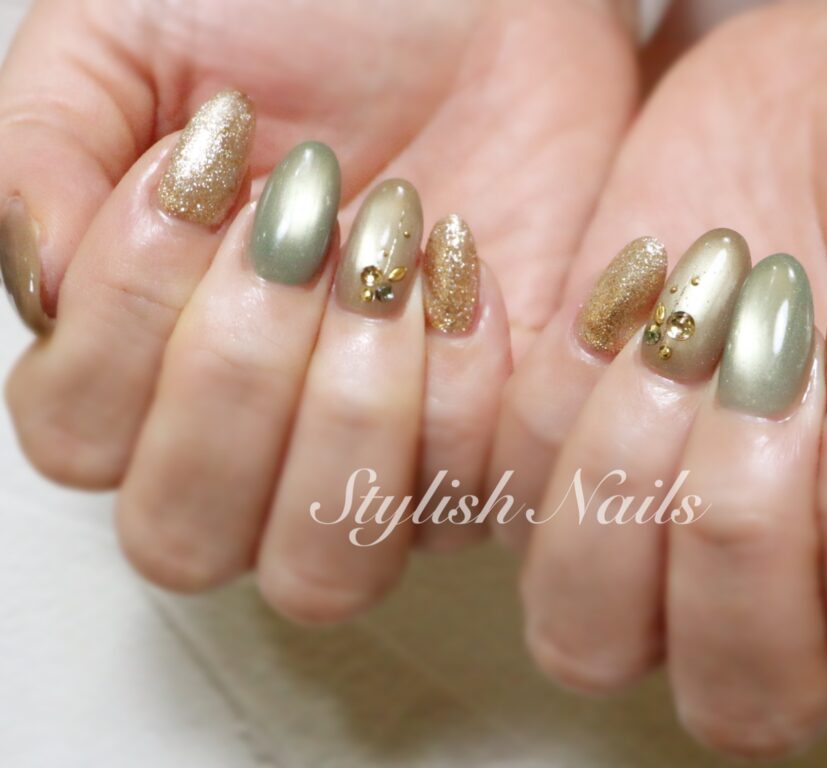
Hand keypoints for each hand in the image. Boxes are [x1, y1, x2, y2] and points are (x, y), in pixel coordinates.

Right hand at [0, 0, 634, 618]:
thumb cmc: (315, 18)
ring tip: (381, 259)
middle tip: (297, 229)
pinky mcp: (485, 446)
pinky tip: (462, 266)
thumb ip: (42, 155)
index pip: (78, 441)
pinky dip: (457, 380)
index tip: (201, 177)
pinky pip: (459, 500)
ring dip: (346, 408)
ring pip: (323, 568)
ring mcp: (371, 459)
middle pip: (185, 536)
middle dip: (237, 378)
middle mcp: (250, 436)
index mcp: (143, 355)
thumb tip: (43, 288)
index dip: (129, 324)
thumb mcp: (134, 41)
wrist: (483, 4)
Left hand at [508, 0, 826, 757]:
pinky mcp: (565, 456)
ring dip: (629, 481)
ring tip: (689, 335)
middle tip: (772, 346)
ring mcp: (655, 534)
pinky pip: (506, 492)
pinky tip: (626, 290)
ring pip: (588, 632)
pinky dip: (552, 391)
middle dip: (744, 513)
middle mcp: (789, 589)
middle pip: (739, 690)